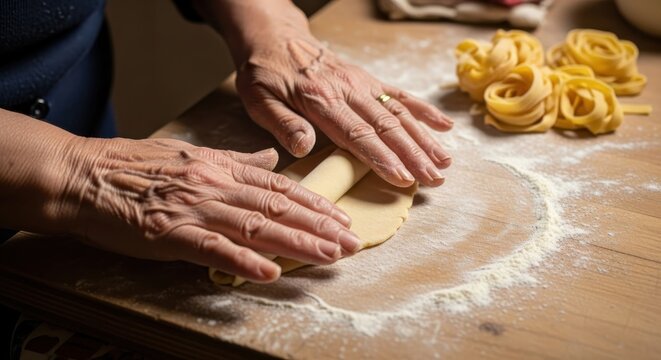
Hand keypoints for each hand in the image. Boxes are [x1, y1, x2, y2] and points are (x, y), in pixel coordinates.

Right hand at [63, 138, 359, 282]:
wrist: (84, 176)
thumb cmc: (135, 166)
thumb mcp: (192, 154)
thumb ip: (236, 160)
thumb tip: (271, 160)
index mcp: (221, 168)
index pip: (279, 187)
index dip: (314, 203)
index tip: (341, 218)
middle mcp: (215, 186)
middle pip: (277, 207)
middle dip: (319, 226)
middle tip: (351, 242)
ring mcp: (195, 210)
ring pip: (256, 226)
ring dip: (297, 243)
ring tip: (329, 255)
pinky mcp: (170, 233)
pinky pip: (213, 249)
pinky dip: (244, 260)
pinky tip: (271, 272)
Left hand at [235, 37, 453, 187]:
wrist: (275, 37)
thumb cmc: (265, 73)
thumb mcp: (259, 99)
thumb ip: (282, 123)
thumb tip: (304, 147)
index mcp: (321, 100)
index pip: (357, 135)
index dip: (381, 158)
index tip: (402, 178)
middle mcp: (348, 90)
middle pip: (387, 126)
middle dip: (413, 155)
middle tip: (434, 180)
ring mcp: (362, 83)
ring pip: (399, 112)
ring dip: (423, 138)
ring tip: (444, 162)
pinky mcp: (368, 79)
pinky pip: (399, 94)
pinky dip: (423, 110)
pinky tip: (443, 126)